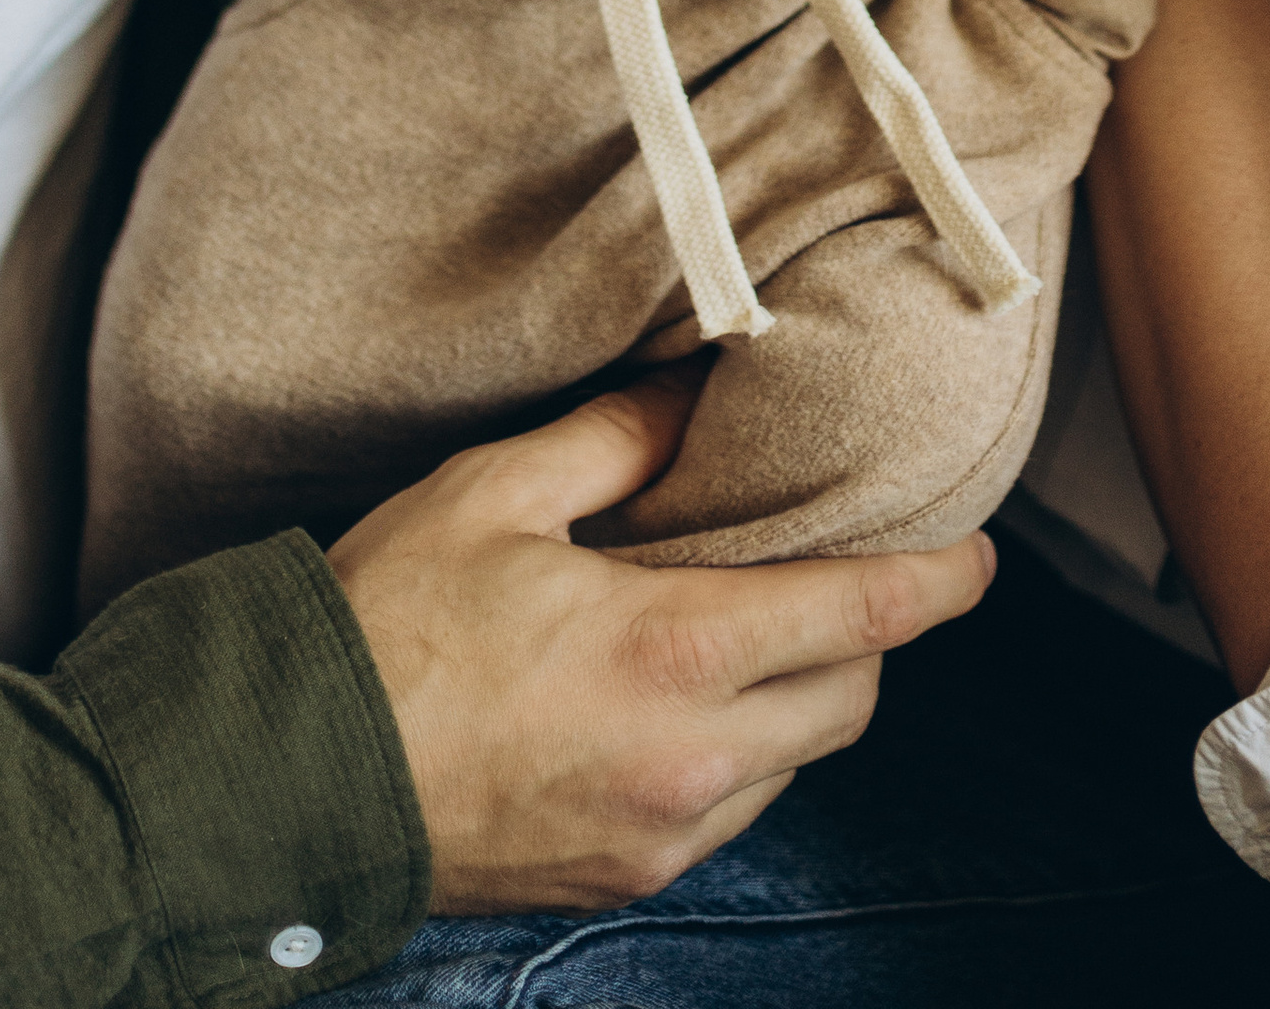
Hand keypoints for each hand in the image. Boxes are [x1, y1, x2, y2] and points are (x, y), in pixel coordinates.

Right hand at [330, 370, 991, 912]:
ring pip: (796, 762)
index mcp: (675, 652)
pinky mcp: (624, 876)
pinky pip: (732, 809)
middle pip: (851, 698)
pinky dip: (740, 750)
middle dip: (870, 634)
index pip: (861, 615)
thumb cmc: (387, 624)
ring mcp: (662, 834)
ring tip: (753, 626)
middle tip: (846, 568)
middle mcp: (692, 758)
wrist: (290, 780)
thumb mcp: (498, 490)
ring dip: (801, 696)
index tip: (979, 556)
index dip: (938, 583)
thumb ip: (618, 437)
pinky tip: (685, 697)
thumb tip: (700, 392)